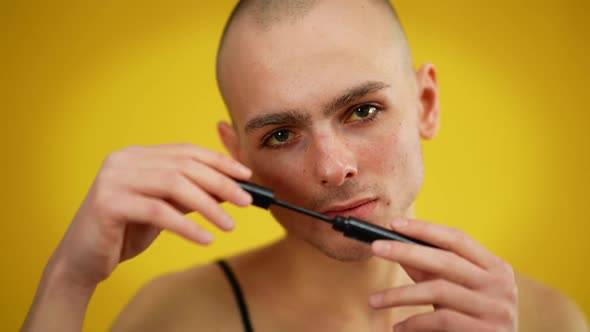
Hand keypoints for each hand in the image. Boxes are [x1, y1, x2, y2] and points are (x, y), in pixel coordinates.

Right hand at [50, 143, 251, 288]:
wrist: (83, 259)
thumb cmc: (126, 231)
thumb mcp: (165, 208)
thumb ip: (191, 194)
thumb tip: (231, 187)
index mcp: (137, 155)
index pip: (186, 151)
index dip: (219, 160)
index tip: (246, 175)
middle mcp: (124, 160)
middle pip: (183, 166)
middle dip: (220, 183)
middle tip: (246, 201)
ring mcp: (113, 178)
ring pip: (173, 185)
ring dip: (208, 205)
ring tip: (229, 225)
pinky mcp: (107, 203)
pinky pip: (158, 211)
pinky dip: (186, 226)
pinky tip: (205, 239)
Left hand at [369, 219, 517, 331]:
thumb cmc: (472, 321)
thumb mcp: (453, 292)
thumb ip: (430, 271)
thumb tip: (397, 246)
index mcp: (496, 267)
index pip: (457, 238)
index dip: (425, 229)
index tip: (394, 224)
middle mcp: (501, 285)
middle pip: (446, 260)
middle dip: (406, 250)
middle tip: (376, 247)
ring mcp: (496, 309)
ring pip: (438, 290)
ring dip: (399, 294)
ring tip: (374, 300)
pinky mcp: (488, 331)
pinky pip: (441, 320)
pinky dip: (414, 323)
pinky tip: (399, 327)